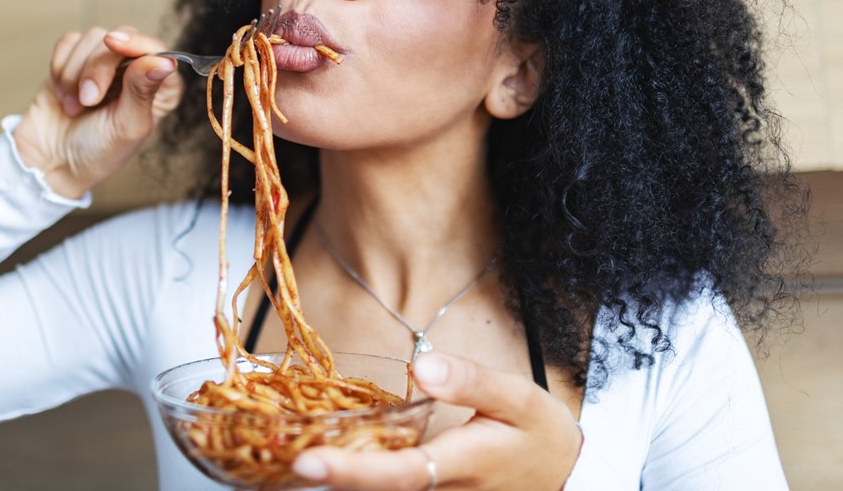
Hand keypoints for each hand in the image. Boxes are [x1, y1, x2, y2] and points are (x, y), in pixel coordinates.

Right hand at [12, 26, 183, 198]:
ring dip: (76, 73)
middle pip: (123, 36)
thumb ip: (143, 90)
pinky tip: (64, 95)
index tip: (114, 45)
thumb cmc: (98, 152)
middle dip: (98, 67)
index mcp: (160, 88)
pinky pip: (69, 42)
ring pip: (93, 37)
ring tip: (75, 106)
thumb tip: (165, 60)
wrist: (51, 162)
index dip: (137, 43)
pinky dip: (61, 67)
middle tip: (88, 100)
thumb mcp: (127, 126)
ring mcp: (105, 63)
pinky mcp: (75, 59)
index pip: (158, 49)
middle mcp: (136, 70)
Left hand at [291, 352, 582, 489]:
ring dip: (336, 480)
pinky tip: (327, 456)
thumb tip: (421, 364)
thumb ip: (470, 381)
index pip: (397, 475)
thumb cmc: (539, 434)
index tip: (308, 463)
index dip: (350, 472)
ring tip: (285, 446)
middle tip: (276, 450)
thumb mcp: (518, 398)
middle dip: (326, 478)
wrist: (566, 477)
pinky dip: (354, 478)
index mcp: (459, 465)